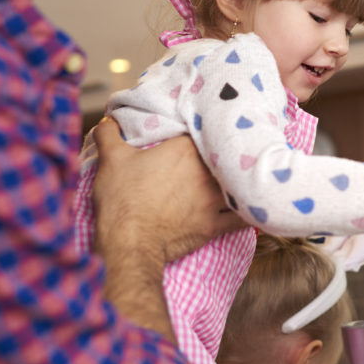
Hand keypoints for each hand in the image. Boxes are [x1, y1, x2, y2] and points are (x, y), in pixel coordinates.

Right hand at [92, 118, 242, 262]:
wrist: (129, 243)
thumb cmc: (121, 199)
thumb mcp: (111, 159)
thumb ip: (110, 134)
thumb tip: (108, 120)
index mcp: (185, 149)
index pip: (206, 131)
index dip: (207, 131)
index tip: (206, 133)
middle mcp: (206, 171)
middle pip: (226, 156)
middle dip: (227, 155)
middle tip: (225, 155)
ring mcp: (213, 199)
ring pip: (238, 185)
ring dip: (241, 182)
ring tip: (245, 178)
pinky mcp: (215, 224)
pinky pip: (243, 218)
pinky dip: (250, 213)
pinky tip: (255, 208)